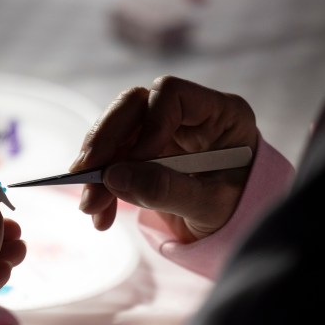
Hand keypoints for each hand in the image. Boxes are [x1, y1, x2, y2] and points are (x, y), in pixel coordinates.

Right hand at [70, 76, 258, 241]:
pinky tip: (99, 213)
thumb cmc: (238, 212)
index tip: (136, 160)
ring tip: (91, 206)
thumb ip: (166, 190)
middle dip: (105, 143)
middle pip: (133, 107)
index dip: (148, 123)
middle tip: (86, 176)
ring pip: (115, 133)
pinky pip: (112, 159)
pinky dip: (101, 185)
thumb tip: (112, 177)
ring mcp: (163, 132)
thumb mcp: (210, 207)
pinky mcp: (144, 153)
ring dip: (97, 168)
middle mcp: (188, 115)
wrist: (234, 231)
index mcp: (220, 114)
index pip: (172, 94)